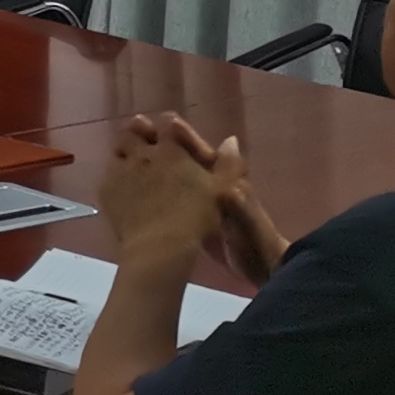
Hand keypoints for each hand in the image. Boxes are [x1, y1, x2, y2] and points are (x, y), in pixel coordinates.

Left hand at [98, 114, 221, 271]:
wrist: (160, 245)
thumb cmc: (196, 217)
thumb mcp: (222, 190)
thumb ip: (229, 164)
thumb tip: (230, 138)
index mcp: (171, 149)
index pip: (167, 123)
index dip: (170, 125)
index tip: (173, 132)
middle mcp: (143, 153)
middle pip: (135, 130)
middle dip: (141, 132)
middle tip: (149, 145)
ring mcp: (121, 170)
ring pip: (119, 149)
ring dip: (126, 152)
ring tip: (135, 165)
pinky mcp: (106, 189)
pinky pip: (107, 175)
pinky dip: (115, 177)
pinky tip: (124, 189)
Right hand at [154, 111, 289, 284]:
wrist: (263, 270)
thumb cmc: (256, 242)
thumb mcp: (246, 219)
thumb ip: (235, 194)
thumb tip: (228, 165)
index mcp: (228, 183)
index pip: (206, 155)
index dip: (188, 139)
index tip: (168, 124)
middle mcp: (214, 188)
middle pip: (188, 162)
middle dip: (167, 147)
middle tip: (140, 132)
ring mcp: (204, 204)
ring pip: (179, 179)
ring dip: (159, 167)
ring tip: (131, 156)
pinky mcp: (196, 222)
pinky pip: (174, 201)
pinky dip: (158, 192)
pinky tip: (138, 190)